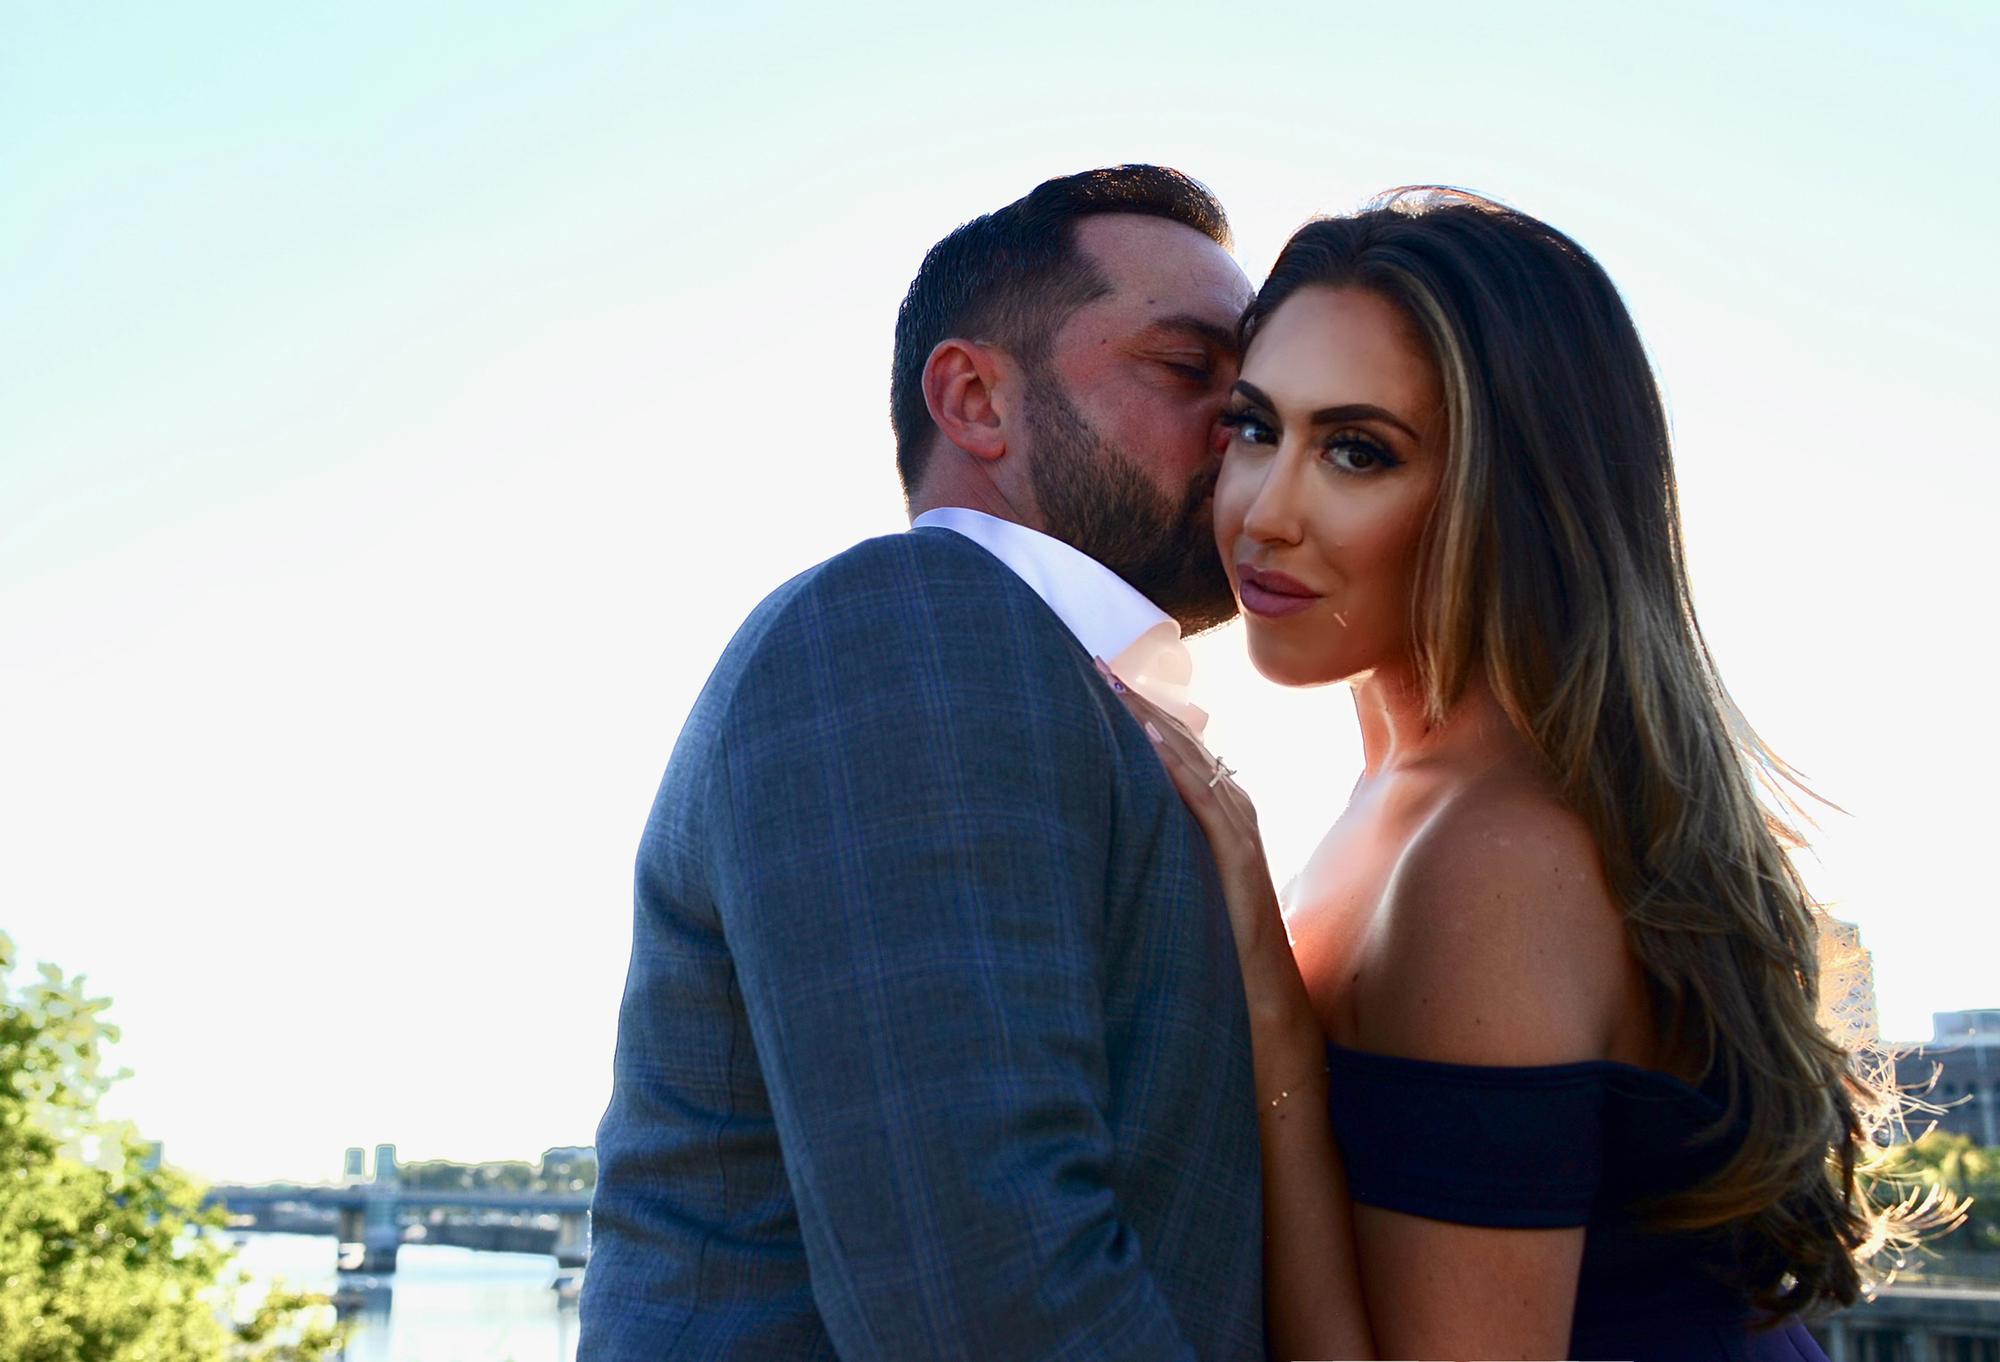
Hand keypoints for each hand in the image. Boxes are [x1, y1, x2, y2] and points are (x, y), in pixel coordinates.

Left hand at [1093, 657, 1287, 966]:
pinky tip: (1152, 745)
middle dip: (1138, 702)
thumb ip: (1164, 844)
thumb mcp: (1184, 877)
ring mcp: (1241, 830)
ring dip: (1153, 722)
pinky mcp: (1240, 859)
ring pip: (1194, 761)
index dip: (1138, 710)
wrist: (1266, 996)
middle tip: (1094, 664)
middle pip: (1182, 739)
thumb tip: (1116, 823)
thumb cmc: (1219, 941)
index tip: (1097, 677)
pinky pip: (1209, 805)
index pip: (1176, 744)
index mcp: (1220, 808)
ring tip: (1113, 687)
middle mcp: (1233, 808)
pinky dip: (1181, 771)